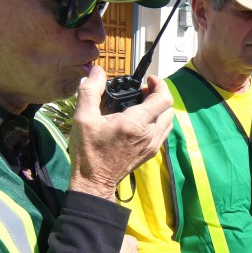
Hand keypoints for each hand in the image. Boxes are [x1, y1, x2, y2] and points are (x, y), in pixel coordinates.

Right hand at [69, 66, 173, 199]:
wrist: (94, 181)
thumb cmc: (89, 152)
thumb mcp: (83, 118)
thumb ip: (91, 90)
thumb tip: (97, 71)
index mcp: (136, 124)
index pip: (163, 99)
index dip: (159, 84)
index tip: (149, 80)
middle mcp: (149, 135)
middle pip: (168, 108)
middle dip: (158, 95)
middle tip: (142, 91)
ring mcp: (152, 145)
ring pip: (168, 120)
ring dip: (160, 109)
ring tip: (142, 105)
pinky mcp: (150, 153)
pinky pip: (163, 132)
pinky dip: (158, 122)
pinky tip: (141, 121)